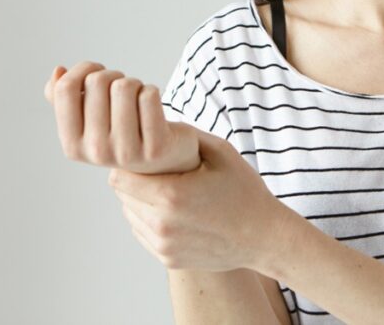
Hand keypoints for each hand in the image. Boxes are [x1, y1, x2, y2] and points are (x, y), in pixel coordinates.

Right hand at [44, 61, 200, 173]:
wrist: (165, 160)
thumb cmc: (122, 130)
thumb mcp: (89, 120)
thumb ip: (65, 99)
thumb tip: (59, 71)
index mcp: (72, 145)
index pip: (65, 90)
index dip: (83, 69)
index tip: (96, 71)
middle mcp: (96, 152)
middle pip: (97, 82)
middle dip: (113, 75)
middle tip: (122, 89)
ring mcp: (127, 152)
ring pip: (125, 86)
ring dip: (134, 83)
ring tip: (137, 97)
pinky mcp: (157, 147)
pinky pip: (150, 95)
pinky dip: (152, 91)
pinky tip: (152, 107)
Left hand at [107, 130, 296, 272]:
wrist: (264, 237)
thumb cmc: (245, 192)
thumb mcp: (220, 152)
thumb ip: (184, 136)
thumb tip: (155, 124)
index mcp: (172, 196)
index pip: (119, 178)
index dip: (128, 164)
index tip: (143, 157)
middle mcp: (162, 224)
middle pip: (122, 196)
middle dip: (135, 180)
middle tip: (158, 172)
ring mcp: (163, 245)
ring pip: (130, 215)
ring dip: (141, 201)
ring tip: (169, 192)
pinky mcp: (167, 258)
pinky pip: (143, 232)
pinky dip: (151, 220)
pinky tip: (176, 211)